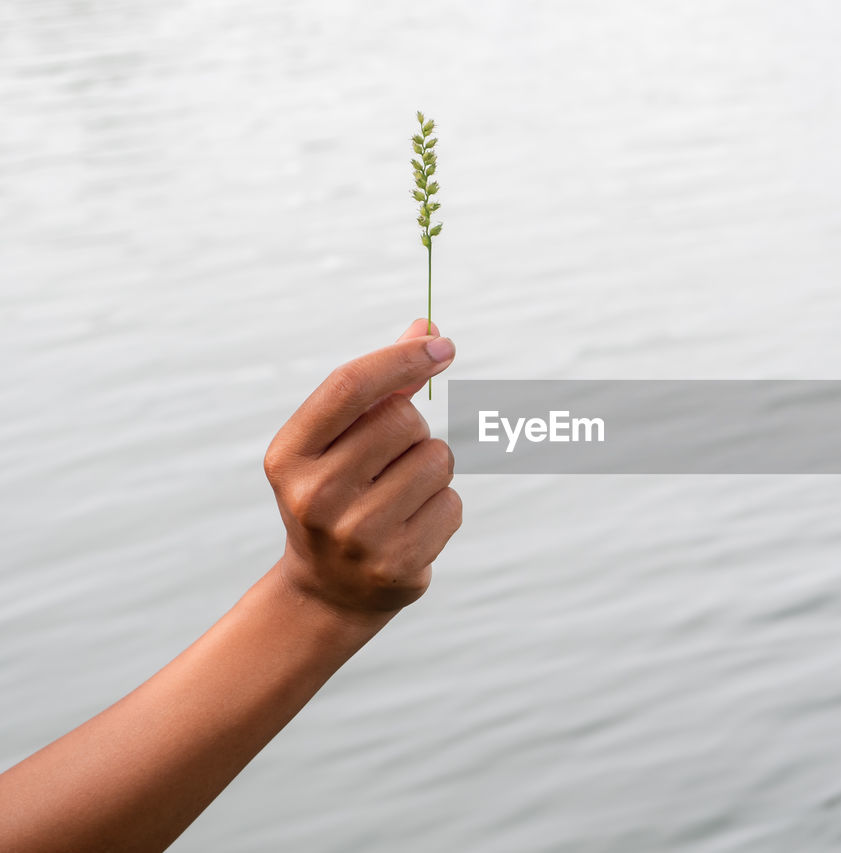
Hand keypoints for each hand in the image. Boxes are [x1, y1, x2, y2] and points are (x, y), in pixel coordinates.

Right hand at [263, 319, 460, 619]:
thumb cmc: (339, 494)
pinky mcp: (397, 565)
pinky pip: (452, 503)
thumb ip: (381, 386)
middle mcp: (315, 496)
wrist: (329, 590)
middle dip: (413, 429)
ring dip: (432, 468)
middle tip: (391, 459)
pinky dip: (443, 507)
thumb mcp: (338, 441)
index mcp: (289, 456)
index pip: (349, 386)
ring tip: (400, 495)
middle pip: (404, 420)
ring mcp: (356, 535)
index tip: (443, 345)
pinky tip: (412, 526)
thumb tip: (427, 328)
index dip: (400, 358)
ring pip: (437, 459)